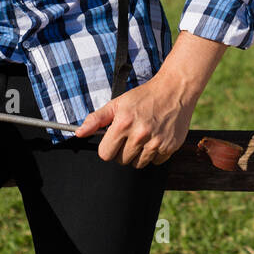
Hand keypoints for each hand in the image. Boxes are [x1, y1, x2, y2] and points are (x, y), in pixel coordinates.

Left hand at [74, 74, 195, 167]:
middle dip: (124, 150)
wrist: (175, 89)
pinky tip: (157, 137)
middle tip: (132, 135)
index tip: (115, 139)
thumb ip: (96, 119)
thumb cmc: (145, 96)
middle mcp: (140, 135)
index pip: (105, 154)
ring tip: (145, 136)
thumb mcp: (118, 103)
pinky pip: (156, 162)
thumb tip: (78, 133)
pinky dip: (155, 153)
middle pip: (121, 161)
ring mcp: (156, 142)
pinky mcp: (170, 146)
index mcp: (123, 124)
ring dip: (139, 154)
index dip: (108, 147)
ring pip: (138, 164)